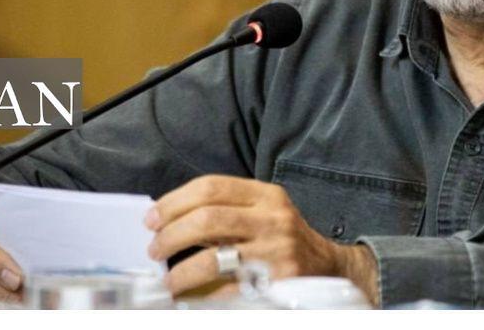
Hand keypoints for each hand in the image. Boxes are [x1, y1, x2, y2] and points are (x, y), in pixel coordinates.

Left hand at [145, 174, 378, 303]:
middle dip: (171, 235)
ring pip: (213, 258)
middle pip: (208, 219)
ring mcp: (276, 252)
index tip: (152, 218)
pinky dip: (201, 296)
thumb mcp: (265, 212)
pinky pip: (227, 291)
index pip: (212, 187)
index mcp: (266, 195)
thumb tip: (168, 219)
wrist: (331, 269)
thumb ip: (227, 209)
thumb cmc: (284, 240)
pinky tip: (189, 297)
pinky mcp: (276, 284)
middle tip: (155, 249)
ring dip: (180, 271)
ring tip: (168, 279)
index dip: (174, 201)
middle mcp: (273, 219)